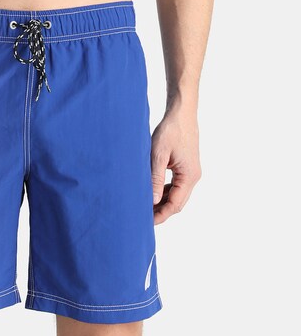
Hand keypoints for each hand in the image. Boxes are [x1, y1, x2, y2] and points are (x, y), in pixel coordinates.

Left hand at [151, 108, 201, 223]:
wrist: (182, 113)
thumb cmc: (170, 130)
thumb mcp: (158, 154)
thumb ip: (155, 178)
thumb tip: (152, 200)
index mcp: (189, 177)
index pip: (175, 204)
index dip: (161, 215)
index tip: (146, 221)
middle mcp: (193, 177)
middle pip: (178, 202)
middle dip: (161, 211)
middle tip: (142, 216)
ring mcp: (191, 172)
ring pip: (177, 194)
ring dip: (163, 201)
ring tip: (145, 206)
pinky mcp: (187, 167)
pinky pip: (176, 185)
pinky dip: (165, 190)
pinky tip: (152, 190)